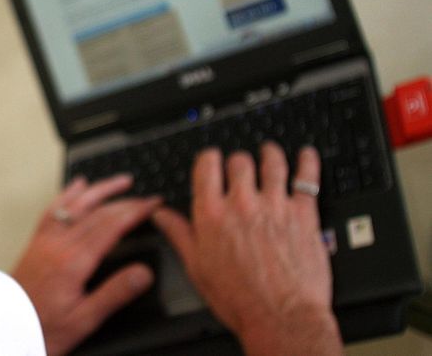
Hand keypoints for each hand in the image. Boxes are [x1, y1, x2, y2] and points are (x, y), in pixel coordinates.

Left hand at [12, 175, 160, 355]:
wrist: (7, 327)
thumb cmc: (44, 327)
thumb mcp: (85, 320)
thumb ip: (114, 294)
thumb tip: (143, 273)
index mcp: (74, 262)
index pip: (111, 227)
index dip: (135, 212)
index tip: (154, 204)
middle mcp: (59, 244)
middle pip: (97, 213)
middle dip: (125, 201)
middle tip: (147, 198)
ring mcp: (45, 240)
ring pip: (75, 205)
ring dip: (99, 190)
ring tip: (120, 181)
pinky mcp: (36, 242)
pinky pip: (53, 210)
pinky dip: (68, 194)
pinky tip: (77, 186)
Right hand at [152, 143, 341, 355]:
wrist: (280, 317)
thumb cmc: (239, 299)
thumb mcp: (197, 267)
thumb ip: (179, 234)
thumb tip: (161, 215)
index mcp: (212, 214)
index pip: (207, 165)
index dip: (210, 158)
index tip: (212, 160)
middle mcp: (242, 204)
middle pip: (239, 161)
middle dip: (238, 161)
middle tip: (241, 166)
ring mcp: (274, 206)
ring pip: (272, 162)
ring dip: (270, 153)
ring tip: (269, 152)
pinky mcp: (303, 214)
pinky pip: (307, 178)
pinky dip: (308, 162)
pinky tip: (307, 155)